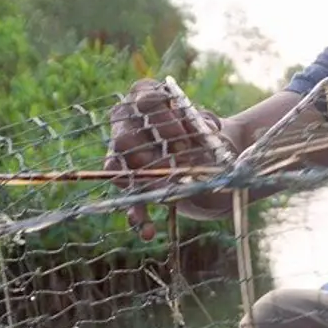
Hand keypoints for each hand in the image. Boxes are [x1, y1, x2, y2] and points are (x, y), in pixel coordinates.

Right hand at [104, 79, 230, 240]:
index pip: (143, 96)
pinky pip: (125, 196)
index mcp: (147, 97)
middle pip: (124, 133)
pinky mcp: (128, 180)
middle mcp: (127, 122)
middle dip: (147, 148)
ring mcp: (122, 153)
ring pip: (117, 164)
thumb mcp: (209, 126)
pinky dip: (137, 214)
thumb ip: (206, 125)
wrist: (206, 157)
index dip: (162, 116)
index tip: (183, 133)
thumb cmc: (203, 133)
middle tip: (174, 161)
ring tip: (163, 189)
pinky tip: (148, 231)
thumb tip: (209, 131)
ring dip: (141, 177)